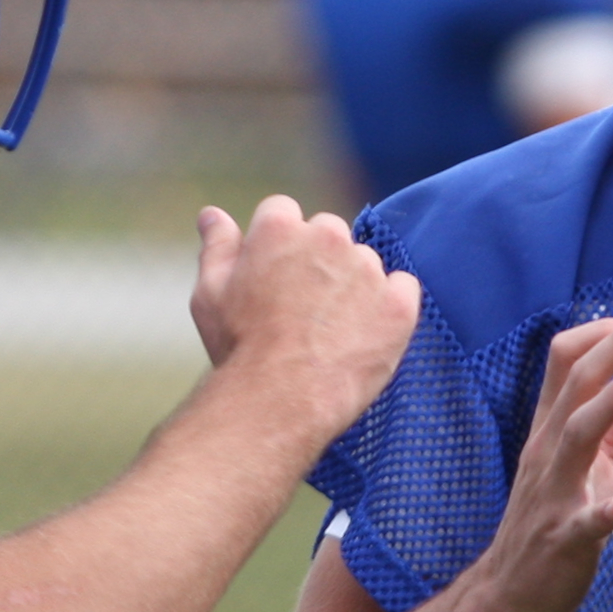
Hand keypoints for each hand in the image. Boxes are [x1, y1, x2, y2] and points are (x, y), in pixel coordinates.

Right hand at [189, 196, 420, 434]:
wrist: (279, 399)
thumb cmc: (239, 347)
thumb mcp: (210, 293)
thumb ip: (218, 247)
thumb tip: (212, 214)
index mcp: (280, 227)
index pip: (283, 212)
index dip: (276, 246)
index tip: (274, 278)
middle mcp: (328, 236)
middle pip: (328, 233)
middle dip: (317, 260)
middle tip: (302, 309)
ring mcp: (367, 269)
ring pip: (364, 262)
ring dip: (353, 284)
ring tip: (330, 331)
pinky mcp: (398, 303)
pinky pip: (402, 288)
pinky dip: (389, 306)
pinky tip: (364, 334)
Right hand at [459, 311, 612, 611]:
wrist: (509, 592)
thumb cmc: (554, 518)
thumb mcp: (590, 461)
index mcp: (551, 430)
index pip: (565, 362)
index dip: (603, 334)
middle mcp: (547, 452)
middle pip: (576, 384)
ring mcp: (552, 495)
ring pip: (575, 437)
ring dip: (609, 404)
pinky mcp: (562, 541)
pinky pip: (580, 525)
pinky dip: (599, 515)